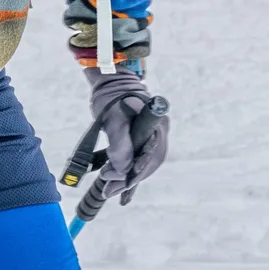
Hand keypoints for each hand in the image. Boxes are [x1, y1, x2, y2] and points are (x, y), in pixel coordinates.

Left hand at [85, 67, 169, 200]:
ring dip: (127, 176)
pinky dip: (129, 170)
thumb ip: (119, 144)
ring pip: (143, 162)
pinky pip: (140, 157)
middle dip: (128, 178)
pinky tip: (120, 185)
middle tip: (108, 190)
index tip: (116, 182)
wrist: (111, 79)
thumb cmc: (111, 96)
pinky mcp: (144, 136)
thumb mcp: (112, 119)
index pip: (149, 157)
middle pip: (148, 162)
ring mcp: (154, 134)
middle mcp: (160, 131)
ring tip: (109, 188)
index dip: (133, 173)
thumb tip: (122, 170)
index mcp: (157, 125)